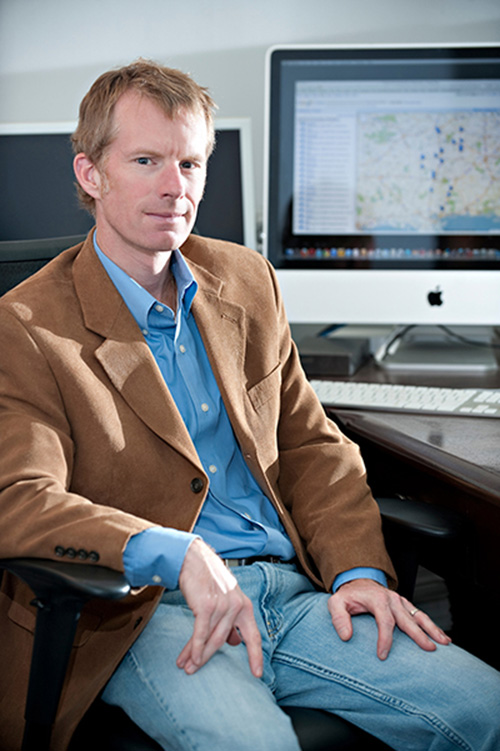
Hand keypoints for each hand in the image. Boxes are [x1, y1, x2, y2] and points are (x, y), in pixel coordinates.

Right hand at [176, 539, 262, 677]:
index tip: (257, 674)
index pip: (253, 636)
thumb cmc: (210, 578)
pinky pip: (200, 632)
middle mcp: (237, 607)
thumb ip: (231, 619)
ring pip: (210, 639)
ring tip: (186, 665)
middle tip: (195, 670)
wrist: (195, 559)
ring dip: (197, 655)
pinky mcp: (207, 606)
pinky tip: (187, 657)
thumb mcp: (227, 597)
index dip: (255, 656)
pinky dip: (193, 647)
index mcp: (245, 606)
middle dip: (207, 658)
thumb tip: (233, 642)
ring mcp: (222, 606)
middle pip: (223, 641)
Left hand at [328, 578, 451, 659]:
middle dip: (419, 634)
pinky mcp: (405, 605)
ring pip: (419, 616)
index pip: (384, 621)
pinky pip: (421, 615)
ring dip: (432, 629)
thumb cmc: (348, 596)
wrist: (357, 581)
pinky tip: (443, 637)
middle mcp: (392, 599)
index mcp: (377, 599)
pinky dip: (432, 626)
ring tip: (444, 643)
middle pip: (407, 619)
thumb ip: (338, 618)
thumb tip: (346, 637)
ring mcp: (401, 601)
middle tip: (429, 649)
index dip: (385, 639)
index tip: (383, 656)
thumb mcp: (336, 603)